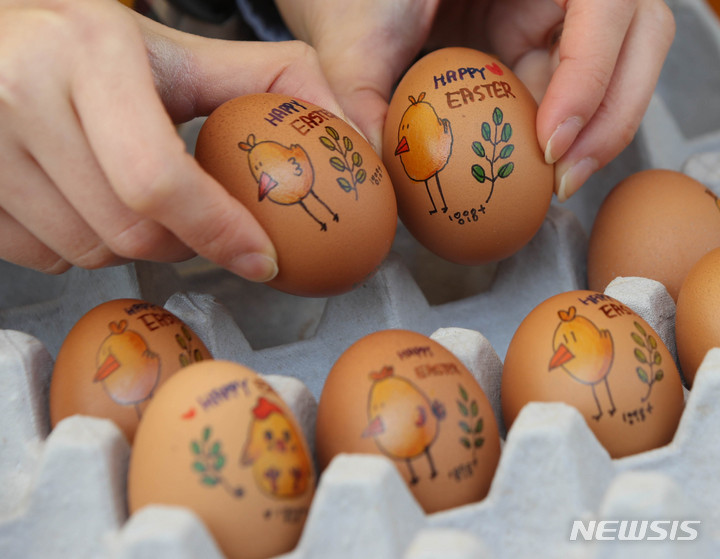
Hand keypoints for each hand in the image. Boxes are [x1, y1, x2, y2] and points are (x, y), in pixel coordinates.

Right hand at [0, 0, 343, 279]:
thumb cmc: (93, 46)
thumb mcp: (178, 51)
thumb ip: (269, 81)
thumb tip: (352, 132)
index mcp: (88, 53)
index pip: (160, 181)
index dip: (220, 233)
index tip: (263, 260)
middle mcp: (21, 94)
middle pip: (128, 233)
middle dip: (180, 241)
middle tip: (195, 219)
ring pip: (86, 253)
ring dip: (129, 243)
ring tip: (127, 194)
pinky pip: (42, 258)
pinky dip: (78, 245)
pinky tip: (81, 200)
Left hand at [276, 0, 674, 200]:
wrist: (360, 1)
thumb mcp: (358, 35)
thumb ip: (363, 92)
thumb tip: (384, 167)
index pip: (603, 4)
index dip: (591, 72)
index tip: (550, 140)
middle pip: (637, 37)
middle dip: (612, 114)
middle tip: (563, 178)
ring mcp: (555, 19)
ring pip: (620, 68)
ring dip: (598, 132)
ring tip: (556, 185)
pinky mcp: (541, 51)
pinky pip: (576, 92)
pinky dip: (567, 136)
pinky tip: (534, 172)